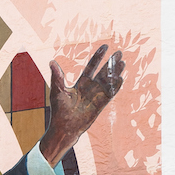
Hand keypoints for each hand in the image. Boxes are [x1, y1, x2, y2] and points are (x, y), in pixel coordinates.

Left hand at [38, 45, 123, 166]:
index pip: (91, 67)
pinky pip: (109, 94)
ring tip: (122, 63)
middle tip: (119, 53)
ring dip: (115, 73)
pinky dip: (114, 87)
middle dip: (110, 63)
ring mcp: (96, 96)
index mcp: (81, 83)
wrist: (64, 127)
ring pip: (108, 82)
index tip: (105, 47)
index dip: (98, 57)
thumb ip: (57, 77)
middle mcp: (90, 88)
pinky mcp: (100, 105)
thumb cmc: (59, 110)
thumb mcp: (58, 91)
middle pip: (102, 73)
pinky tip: (120, 78)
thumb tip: (52, 61)